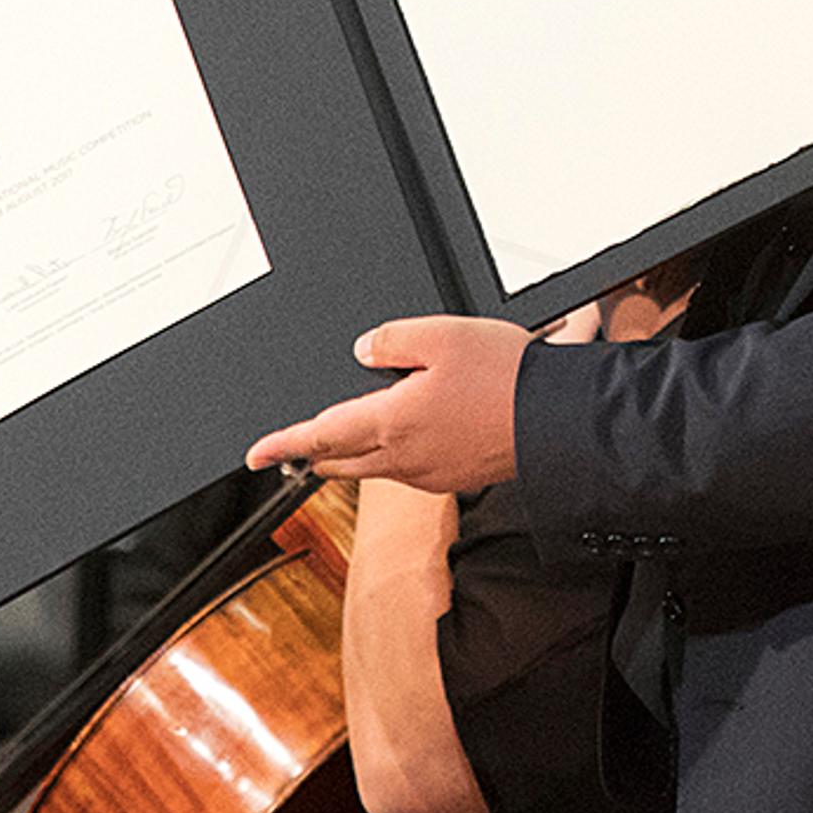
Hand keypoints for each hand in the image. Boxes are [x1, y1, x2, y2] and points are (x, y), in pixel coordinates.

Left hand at [246, 315, 526, 493]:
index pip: (321, 435)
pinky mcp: (458, 477)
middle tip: (295, 448)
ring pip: (377, 466)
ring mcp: (432, 472)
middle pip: (342, 461)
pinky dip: (397, 454)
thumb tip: (366, 351)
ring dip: (356, 454)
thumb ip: (392, 340)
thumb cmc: (507, 378)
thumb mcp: (441, 334)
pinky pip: (411, 469)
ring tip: (349, 436)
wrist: (558, 420)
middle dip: (315, 454)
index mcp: (392, 422)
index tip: (255, 453)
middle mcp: (406, 457)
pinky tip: (414, 434)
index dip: (283, 443)